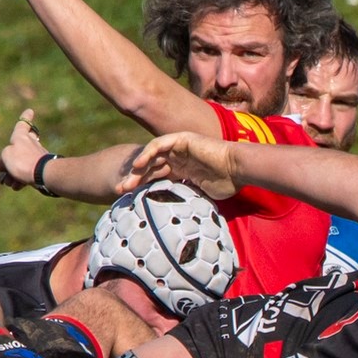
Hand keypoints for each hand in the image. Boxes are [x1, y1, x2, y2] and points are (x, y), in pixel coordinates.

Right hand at [0, 110, 46, 190]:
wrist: (42, 176)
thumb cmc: (22, 161)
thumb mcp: (5, 157)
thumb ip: (3, 159)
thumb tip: (4, 167)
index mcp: (21, 137)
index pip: (23, 124)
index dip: (25, 117)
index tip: (30, 111)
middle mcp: (30, 145)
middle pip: (19, 147)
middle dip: (10, 159)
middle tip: (5, 169)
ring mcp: (36, 157)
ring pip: (21, 163)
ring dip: (12, 174)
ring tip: (8, 182)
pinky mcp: (40, 170)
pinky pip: (27, 173)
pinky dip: (20, 179)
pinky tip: (16, 187)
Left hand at [123, 132, 239, 200]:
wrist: (238, 168)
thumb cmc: (227, 183)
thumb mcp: (202, 195)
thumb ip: (188, 199)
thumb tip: (177, 218)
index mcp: (183, 172)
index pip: (157, 178)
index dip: (143, 188)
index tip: (130, 200)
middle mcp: (179, 159)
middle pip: (150, 168)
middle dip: (134, 180)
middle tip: (119, 191)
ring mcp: (179, 148)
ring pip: (151, 157)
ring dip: (137, 168)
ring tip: (126, 180)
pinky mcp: (181, 139)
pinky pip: (158, 145)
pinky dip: (147, 153)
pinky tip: (138, 165)